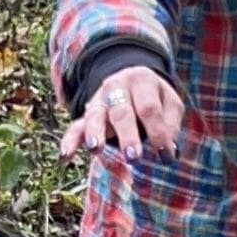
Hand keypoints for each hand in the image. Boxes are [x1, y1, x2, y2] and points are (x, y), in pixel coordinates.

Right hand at [60, 66, 185, 160]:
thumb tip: (168, 149)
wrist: (132, 79)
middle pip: (121, 111)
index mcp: (141, 81)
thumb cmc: (155, 98)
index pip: (149, 109)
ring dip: (95, 133)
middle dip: (127, 135)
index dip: (158, 134)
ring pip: (95, 115)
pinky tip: (66, 155)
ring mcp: (99, 100)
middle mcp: (116, 87)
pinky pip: (76, 126)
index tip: (166, 157)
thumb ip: (171, 124)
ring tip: (96, 149)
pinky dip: (70, 140)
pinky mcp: (87, 115)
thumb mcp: (170, 103)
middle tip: (134, 157)